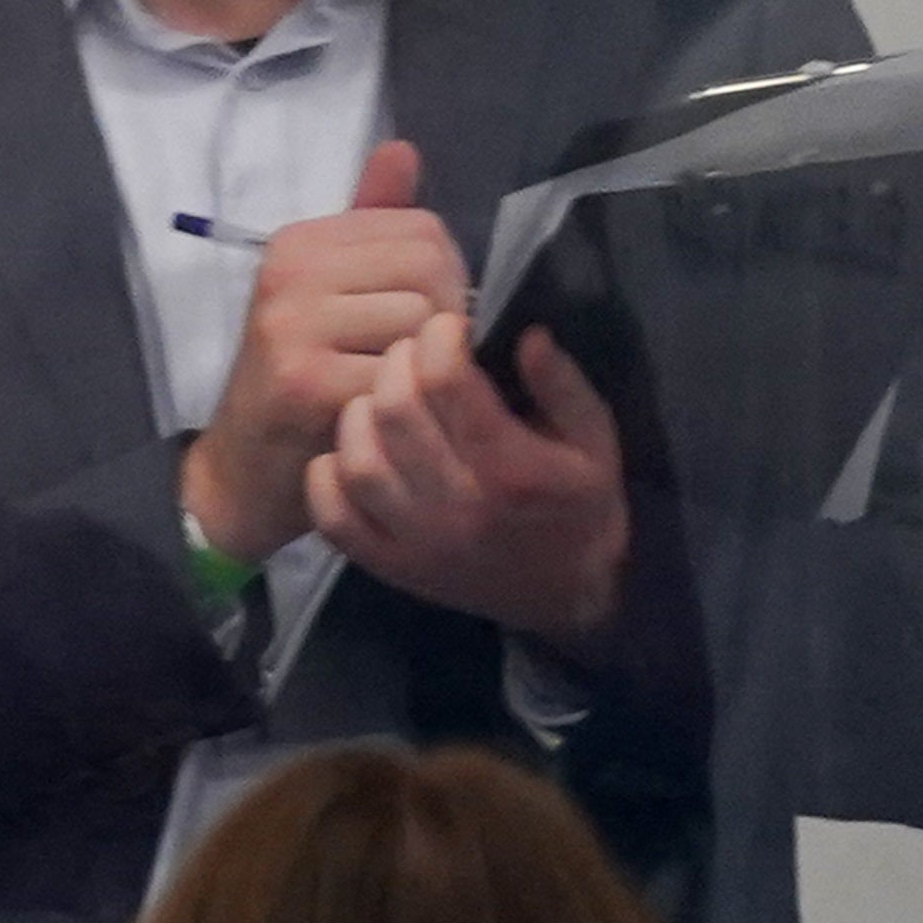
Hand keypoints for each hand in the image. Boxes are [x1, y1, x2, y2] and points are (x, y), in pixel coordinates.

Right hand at [184, 137, 463, 562]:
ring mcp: (291, 325)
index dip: (446, 279)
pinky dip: (404, 402)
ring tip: (393, 386)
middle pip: (431, 271)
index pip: (424, 230)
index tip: (415, 321)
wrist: (244, 470)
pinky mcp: (303, 381)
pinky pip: (400, 374)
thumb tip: (400, 149)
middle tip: (412, 361)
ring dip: (427, 364)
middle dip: (443, 321)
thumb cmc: (300, 379)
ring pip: (423, 321)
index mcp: (299, 241)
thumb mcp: (330, 293)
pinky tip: (378, 415)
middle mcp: (289, 271)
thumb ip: (370, 225)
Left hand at [309, 310, 629, 643]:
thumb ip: (562, 384)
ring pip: (358, 460)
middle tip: (411, 353)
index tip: (447, 325)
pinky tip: (347, 453)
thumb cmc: (583, 507)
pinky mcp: (390, 566)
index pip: (448, 383)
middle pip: (396, 412)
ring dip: (359, 415)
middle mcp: (458, 504)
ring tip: (380, 398)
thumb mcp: (596, 441)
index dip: (438, 338)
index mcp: (511, 467)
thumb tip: (525, 332)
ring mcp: (417, 540)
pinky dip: (327, 479)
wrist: (570, 596)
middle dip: (398, 364)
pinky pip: (333, 518)